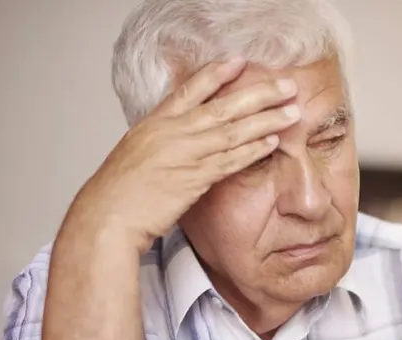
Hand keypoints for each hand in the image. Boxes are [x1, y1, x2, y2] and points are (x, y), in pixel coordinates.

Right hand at [63, 58, 300, 253]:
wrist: (108, 215)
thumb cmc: (120, 189)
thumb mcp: (138, 150)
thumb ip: (163, 137)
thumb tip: (185, 131)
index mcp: (156, 121)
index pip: (191, 89)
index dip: (218, 74)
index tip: (241, 62)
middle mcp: (173, 132)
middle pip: (224, 106)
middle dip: (259, 93)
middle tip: (286, 84)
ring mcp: (186, 154)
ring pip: (234, 131)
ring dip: (267, 120)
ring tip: (292, 111)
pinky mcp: (195, 179)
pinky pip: (232, 160)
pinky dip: (254, 150)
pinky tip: (274, 142)